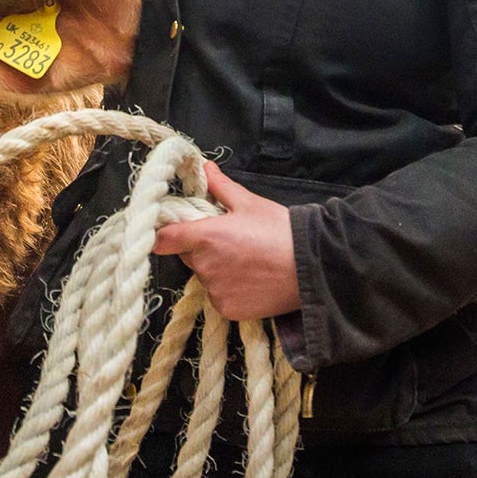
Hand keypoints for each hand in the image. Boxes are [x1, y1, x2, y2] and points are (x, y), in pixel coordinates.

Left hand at [152, 162, 300, 320]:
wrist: (312, 268)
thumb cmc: (281, 232)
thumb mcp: (250, 203)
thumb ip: (221, 187)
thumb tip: (206, 168)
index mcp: (206, 236)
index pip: (164, 239)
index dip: (164, 234)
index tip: (170, 231)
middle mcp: (205, 266)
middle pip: (187, 256)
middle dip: (200, 248)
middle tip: (229, 241)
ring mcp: (215, 290)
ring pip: (204, 277)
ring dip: (215, 270)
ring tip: (246, 262)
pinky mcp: (227, 309)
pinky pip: (218, 297)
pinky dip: (228, 290)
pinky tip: (251, 280)